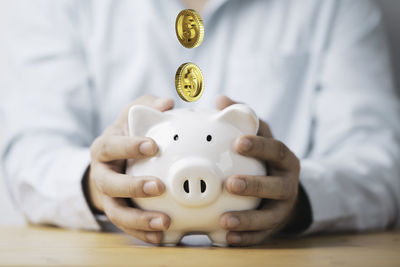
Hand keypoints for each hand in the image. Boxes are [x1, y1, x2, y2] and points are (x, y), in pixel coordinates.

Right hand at [87, 95, 173, 243]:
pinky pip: (127, 227)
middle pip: (110, 184)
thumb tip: (166, 103)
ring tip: (164, 222)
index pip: (111, 146)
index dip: (129, 146)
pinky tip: (161, 237)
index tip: (152, 146)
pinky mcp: (117, 212)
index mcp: (104, 148)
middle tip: (159, 186)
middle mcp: (102, 174)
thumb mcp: (131, 117)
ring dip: (139, 219)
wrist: (109, 162)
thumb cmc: (126, 136)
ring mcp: (108, 197)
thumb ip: (146, 107)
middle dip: (133, 186)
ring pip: (117, 212)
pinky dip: (142, 233)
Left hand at [216, 95, 300, 245]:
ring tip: (224, 220)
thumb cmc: (264, 158)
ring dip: (248, 219)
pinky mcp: (275, 226)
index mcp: (284, 158)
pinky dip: (246, 237)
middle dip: (254, 185)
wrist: (282, 189)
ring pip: (269, 216)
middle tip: (230, 183)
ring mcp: (283, 207)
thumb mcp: (259, 135)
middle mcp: (287, 182)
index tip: (238, 143)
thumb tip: (221, 100)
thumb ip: (242, 118)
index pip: (275, 149)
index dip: (259, 146)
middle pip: (275, 186)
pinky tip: (226, 238)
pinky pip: (262, 235)